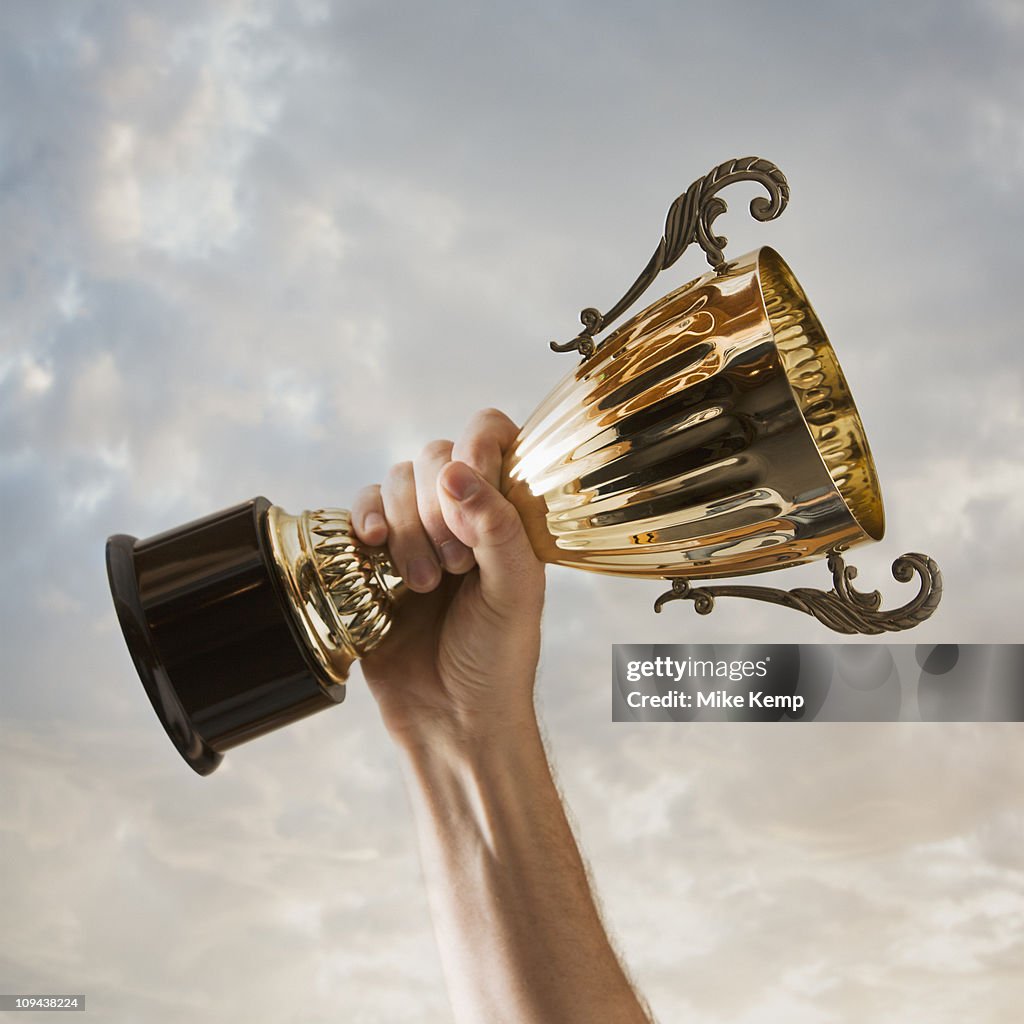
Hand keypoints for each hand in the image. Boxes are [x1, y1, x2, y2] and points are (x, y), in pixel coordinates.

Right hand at [352, 409, 544, 746]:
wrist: (451, 718)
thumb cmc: (497, 659)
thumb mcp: (515, 592)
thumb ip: (497, 526)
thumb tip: (455, 470)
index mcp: (508, 513)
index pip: (493, 436)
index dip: (478, 447)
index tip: (469, 488)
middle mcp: (462, 514)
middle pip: (437, 455)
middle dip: (438, 506)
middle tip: (455, 565)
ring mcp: (417, 533)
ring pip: (396, 481)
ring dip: (405, 527)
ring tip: (421, 584)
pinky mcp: (374, 556)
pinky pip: (361, 510)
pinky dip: (364, 520)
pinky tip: (373, 549)